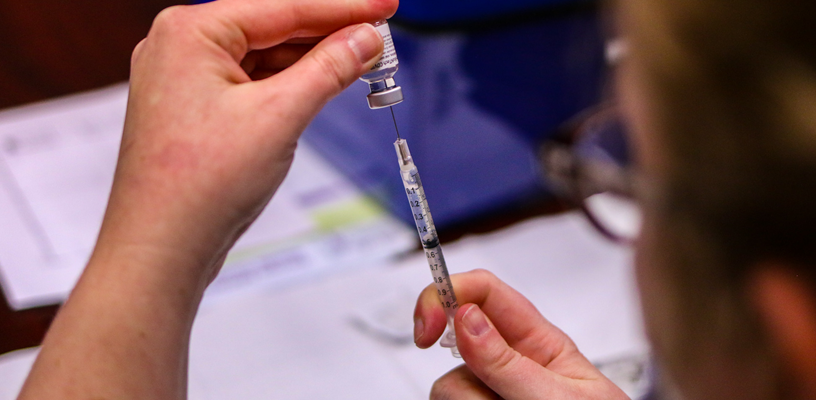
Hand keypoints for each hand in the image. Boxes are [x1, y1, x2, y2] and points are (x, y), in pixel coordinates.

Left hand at [97, 0, 396, 283]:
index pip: (284, 6)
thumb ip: (328, 69)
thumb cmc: (199, 186)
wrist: (161, 248)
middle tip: (381, 38)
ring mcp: (185, 80)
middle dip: (330, 34)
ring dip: (313, 61)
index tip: (386, 4)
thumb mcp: (280, 116)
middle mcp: (181, 47)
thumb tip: (365, 39)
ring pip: (264, 56)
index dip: (344, 7)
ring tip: (362, 63)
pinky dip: (289, 84)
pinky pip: (252, 83)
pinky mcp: (195, 110)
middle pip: (274, 27)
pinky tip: (322, 85)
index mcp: (191, 32)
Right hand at [414, 269, 627, 398]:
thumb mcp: (561, 398)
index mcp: (538, 341)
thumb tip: (467, 318)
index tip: (428, 325)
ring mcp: (492, 390)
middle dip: (458, 369)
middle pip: (455, 343)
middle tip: (476, 392)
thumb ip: (511, 364)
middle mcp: (509, 362)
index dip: (448, 293)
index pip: (485, 291)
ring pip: (449, 384)